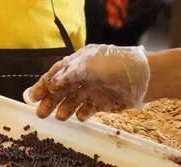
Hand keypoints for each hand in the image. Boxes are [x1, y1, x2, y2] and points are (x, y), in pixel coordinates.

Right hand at [29, 44, 149, 121]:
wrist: (147, 77)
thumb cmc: (116, 64)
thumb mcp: (88, 66)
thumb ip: (68, 75)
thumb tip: (50, 83)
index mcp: (77, 62)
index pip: (56, 74)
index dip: (43, 85)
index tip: (33, 96)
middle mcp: (83, 75)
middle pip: (62, 89)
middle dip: (50, 100)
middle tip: (40, 112)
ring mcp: (93, 88)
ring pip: (72, 100)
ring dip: (63, 108)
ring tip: (58, 117)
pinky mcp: (103, 101)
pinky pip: (88, 109)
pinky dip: (81, 114)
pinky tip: (76, 118)